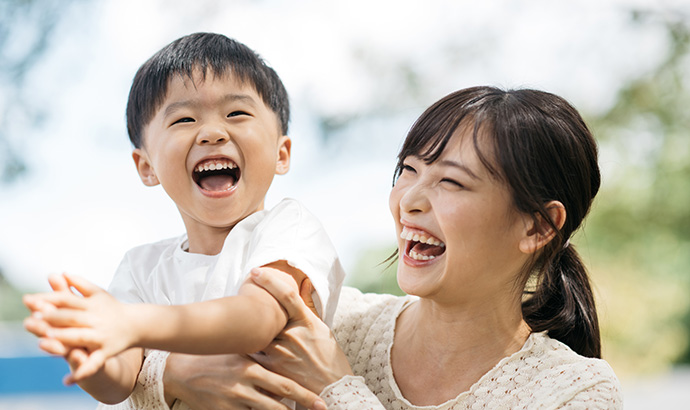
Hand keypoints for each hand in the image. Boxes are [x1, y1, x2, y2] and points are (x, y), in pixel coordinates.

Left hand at [23, 273, 137, 381]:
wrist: (137, 324)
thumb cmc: (113, 308)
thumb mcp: (99, 293)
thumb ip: (80, 284)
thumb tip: (61, 273)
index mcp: (91, 304)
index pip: (68, 300)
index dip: (50, 299)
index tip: (33, 300)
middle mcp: (96, 319)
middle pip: (72, 317)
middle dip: (54, 317)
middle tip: (35, 317)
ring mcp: (101, 336)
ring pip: (80, 337)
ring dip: (64, 337)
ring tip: (47, 338)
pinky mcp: (106, 352)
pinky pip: (93, 363)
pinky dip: (81, 372)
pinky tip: (67, 381)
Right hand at [164, 353, 325, 409]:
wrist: (180, 370)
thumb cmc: (216, 358)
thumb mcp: (240, 352)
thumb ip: (261, 357)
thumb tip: (287, 357)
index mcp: (252, 367)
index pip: (285, 384)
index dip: (305, 395)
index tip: (321, 402)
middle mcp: (244, 385)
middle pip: (280, 403)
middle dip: (302, 407)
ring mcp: (233, 401)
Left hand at [250, 268, 353, 393]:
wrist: (332, 388)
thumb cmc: (329, 358)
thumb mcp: (322, 329)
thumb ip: (308, 307)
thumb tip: (305, 282)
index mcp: (306, 322)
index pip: (286, 295)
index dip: (269, 281)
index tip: (256, 271)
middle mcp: (293, 334)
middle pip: (265, 314)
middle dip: (251, 306)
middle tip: (239, 296)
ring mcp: (281, 352)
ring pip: (257, 335)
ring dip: (248, 330)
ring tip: (236, 324)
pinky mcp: (272, 369)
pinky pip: (254, 354)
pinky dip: (248, 349)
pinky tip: (241, 345)